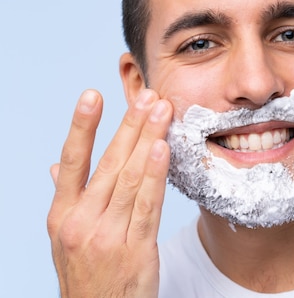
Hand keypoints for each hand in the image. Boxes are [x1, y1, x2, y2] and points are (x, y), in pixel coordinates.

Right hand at [47, 89, 172, 297]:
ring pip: (130, 178)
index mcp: (63, 215)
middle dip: (129, 126)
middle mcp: (81, 222)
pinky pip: (148, 205)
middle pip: (108, 164)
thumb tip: (55, 167)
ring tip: (161, 111)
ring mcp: (107, 236)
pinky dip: (156, 175)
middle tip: (147, 95)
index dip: (82, 126)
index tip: (93, 94)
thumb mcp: (66, 239)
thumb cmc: (87, 274)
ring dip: (148, 140)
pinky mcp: (135, 249)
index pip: (71, 162)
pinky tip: (163, 149)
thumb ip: (67, 199)